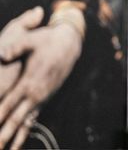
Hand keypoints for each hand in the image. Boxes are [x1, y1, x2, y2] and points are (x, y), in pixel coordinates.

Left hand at [0, 16, 83, 148]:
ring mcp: (42, 98)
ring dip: (15, 138)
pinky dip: (25, 131)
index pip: (8, 103)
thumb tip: (2, 55)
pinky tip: (18, 142)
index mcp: (28, 82)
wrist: (70, 43)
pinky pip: (33, 119)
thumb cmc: (48, 40)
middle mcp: (36, 94)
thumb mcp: (32, 40)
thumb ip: (15, 47)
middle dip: (4, 134)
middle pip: (16, 119)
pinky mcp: (46, 98)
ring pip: (26, 123)